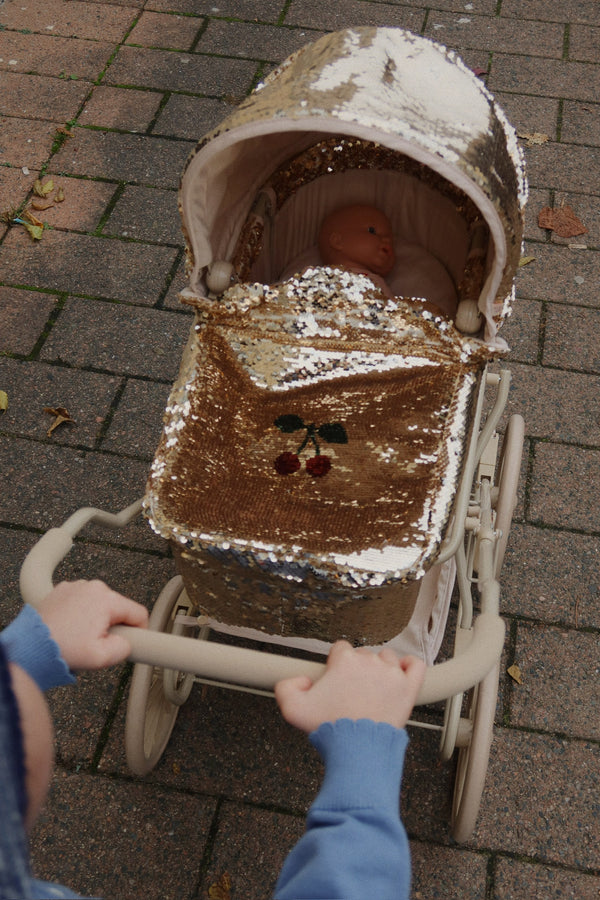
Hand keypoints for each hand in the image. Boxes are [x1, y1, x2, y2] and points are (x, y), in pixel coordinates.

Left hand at [38, 580, 148, 669]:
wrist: (32, 646)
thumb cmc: (63, 649)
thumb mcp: (102, 658)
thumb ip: (125, 648)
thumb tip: (127, 642)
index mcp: (106, 600)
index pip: (138, 612)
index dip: (140, 629)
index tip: (133, 640)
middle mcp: (93, 587)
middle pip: (118, 607)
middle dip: (114, 624)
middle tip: (99, 642)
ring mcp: (77, 586)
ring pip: (99, 604)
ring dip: (96, 618)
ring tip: (81, 635)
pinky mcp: (63, 590)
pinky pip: (82, 601)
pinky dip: (81, 612)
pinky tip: (71, 627)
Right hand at [275, 640, 425, 733]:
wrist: (358, 749)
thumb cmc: (330, 728)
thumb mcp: (293, 709)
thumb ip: (286, 687)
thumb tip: (300, 680)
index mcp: (344, 661)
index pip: (340, 649)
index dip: (336, 664)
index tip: (336, 680)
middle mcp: (368, 662)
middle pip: (363, 654)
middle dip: (358, 669)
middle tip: (353, 691)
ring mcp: (391, 673)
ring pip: (387, 658)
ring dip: (381, 668)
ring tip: (374, 688)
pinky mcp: (408, 687)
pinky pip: (415, 665)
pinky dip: (409, 667)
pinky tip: (401, 676)